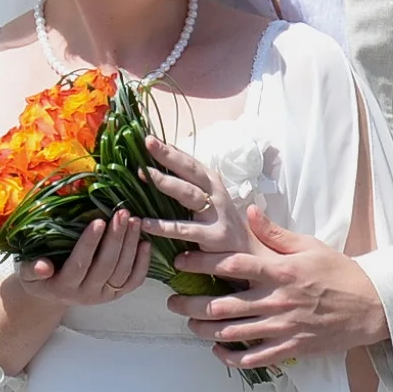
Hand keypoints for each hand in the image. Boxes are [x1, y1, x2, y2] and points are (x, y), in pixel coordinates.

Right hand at [18, 209, 151, 308]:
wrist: (51, 294)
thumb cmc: (38, 276)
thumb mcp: (27, 273)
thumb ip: (31, 269)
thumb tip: (42, 267)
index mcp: (64, 287)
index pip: (80, 264)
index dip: (90, 243)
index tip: (98, 220)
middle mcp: (86, 294)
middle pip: (105, 266)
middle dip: (115, 238)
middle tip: (122, 213)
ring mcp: (103, 296)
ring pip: (122, 272)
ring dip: (130, 246)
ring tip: (134, 220)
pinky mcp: (116, 294)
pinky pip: (134, 282)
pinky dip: (143, 264)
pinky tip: (145, 243)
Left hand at [136, 135, 256, 256]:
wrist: (249, 252)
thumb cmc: (222, 223)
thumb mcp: (210, 199)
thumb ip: (188, 183)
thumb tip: (162, 160)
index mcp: (212, 183)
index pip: (190, 162)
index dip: (171, 149)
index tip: (149, 138)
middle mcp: (216, 194)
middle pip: (190, 172)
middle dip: (169, 156)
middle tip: (147, 144)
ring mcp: (216, 215)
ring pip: (190, 195)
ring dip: (167, 183)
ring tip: (143, 174)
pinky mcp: (215, 237)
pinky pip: (186, 230)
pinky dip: (165, 227)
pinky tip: (146, 223)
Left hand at [166, 204, 388, 371]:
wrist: (371, 307)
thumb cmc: (340, 273)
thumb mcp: (310, 245)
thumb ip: (275, 233)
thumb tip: (250, 211)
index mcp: (281, 271)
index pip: (233, 264)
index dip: (203, 262)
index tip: (182, 260)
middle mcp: (278, 300)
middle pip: (224, 304)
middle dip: (191, 304)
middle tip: (172, 302)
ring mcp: (284, 327)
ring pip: (233, 333)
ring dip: (205, 331)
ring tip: (189, 324)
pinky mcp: (291, 348)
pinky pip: (255, 358)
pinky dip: (231, 358)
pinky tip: (217, 352)